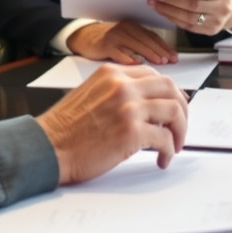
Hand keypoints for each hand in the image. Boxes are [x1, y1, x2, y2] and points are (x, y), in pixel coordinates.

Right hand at [35, 64, 188, 180]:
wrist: (49, 146)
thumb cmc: (66, 127)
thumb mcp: (91, 93)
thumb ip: (117, 92)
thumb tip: (146, 105)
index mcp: (112, 73)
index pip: (154, 75)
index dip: (169, 93)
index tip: (173, 107)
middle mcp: (122, 85)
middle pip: (170, 88)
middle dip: (182, 109)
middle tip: (180, 127)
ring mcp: (128, 107)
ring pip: (174, 111)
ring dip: (180, 131)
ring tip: (174, 145)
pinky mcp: (131, 132)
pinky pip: (164, 139)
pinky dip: (169, 151)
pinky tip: (162, 159)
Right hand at [66, 20, 174, 64]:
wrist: (86, 40)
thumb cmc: (109, 44)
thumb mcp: (127, 41)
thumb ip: (142, 47)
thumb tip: (163, 59)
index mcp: (132, 26)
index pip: (152, 36)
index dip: (164, 46)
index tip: (174, 56)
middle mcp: (124, 28)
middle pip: (145, 39)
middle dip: (159, 50)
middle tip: (169, 60)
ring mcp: (113, 36)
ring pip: (134, 44)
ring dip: (148, 53)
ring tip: (158, 62)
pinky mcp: (104, 45)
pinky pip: (117, 51)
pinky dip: (127, 57)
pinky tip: (135, 63)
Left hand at [148, 0, 231, 35]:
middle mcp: (223, 8)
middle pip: (194, 5)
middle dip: (173, 0)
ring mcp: (217, 22)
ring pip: (189, 18)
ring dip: (169, 11)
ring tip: (156, 4)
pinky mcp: (209, 31)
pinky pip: (188, 26)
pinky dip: (174, 19)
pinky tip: (164, 13)